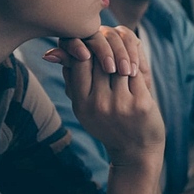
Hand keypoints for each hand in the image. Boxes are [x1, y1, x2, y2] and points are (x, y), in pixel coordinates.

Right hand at [43, 26, 163, 165]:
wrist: (136, 152)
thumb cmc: (109, 124)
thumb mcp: (85, 107)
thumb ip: (73, 80)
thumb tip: (53, 52)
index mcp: (81, 104)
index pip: (80, 61)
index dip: (88, 48)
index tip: (95, 44)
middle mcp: (98, 104)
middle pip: (100, 60)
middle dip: (106, 49)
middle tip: (111, 42)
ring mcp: (120, 104)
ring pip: (119, 63)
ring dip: (122, 56)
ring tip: (123, 53)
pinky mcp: (141, 102)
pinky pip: (136, 72)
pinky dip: (136, 65)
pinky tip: (135, 64)